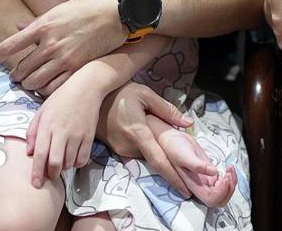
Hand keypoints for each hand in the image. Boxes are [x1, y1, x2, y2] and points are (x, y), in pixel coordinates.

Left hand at [0, 0, 127, 90]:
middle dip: (17, 75)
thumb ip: (37, 23)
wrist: (118, 12)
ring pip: (35, 81)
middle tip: (18, 77)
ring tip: (31, 84)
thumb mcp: (59, 10)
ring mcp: (63, 57)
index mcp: (42, 26)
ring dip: (30, 84)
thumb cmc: (90, 6)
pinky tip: (48, 88)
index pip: (9, 45)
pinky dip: (46, 90)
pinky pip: (54, 87)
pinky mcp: (77, 67)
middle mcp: (49, 43)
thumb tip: (17, 27)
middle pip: (21, 68)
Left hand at [25, 71, 105, 187]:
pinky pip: (83, 158)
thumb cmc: (61, 98)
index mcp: (47, 126)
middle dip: (51, 174)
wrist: (87, 87)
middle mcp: (62, 132)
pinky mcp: (89, 136)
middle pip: (55, 163)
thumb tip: (29, 152)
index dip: (37, 172)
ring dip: (63, 168)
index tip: (35, 184)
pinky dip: (77, 163)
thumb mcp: (41, 111)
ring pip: (69, 162)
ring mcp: (77, 135)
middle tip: (48, 177)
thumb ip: (33, 132)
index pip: (40, 155)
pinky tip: (73, 159)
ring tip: (60, 164)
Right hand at [98, 82, 194, 197]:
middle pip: (155, 162)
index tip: (186, 189)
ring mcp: (121, 150)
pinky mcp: (118, 150)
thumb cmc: (119, 93)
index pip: (158, 160)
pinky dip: (151, 153)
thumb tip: (187, 122)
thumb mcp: (145, 94)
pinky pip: (140, 154)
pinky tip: (158, 148)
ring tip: (180, 161)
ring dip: (162, 159)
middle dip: (173, 172)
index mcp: (138, 133)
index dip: (173, 176)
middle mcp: (129, 146)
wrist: (91, 99)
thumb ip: (166, 109)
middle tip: (190, 180)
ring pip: (148, 158)